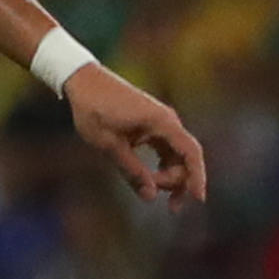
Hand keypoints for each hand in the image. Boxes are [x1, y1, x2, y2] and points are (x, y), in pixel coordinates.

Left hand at [63, 65, 206, 210]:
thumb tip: (150, 197)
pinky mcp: (149, 123)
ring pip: (174, 153)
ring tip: (154, 192)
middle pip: (185, 156)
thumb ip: (131, 170)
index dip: (197, 177)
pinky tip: (151, 177)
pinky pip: (163, 147)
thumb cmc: (92, 109)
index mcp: (161, 122)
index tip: (198, 200)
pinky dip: (161, 164)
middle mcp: (166, 120)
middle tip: (158, 198)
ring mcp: (159, 121)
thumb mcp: (108, 144)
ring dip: (170, 174)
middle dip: (177, 181)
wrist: (81, 78)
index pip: (191, 152)